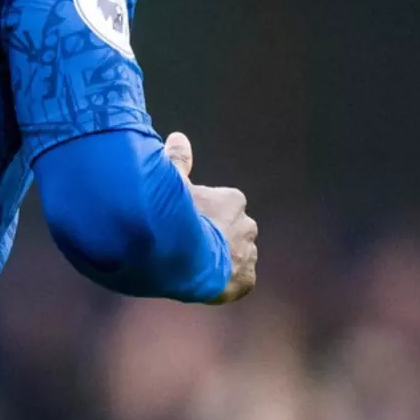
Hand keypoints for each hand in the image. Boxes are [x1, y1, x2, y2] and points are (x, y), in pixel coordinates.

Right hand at [164, 132, 256, 304]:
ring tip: (198, 266)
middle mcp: (247, 225)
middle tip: (193, 244)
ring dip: (224, 260)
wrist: (181, 253)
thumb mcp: (170, 182)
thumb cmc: (175, 214)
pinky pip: (240, 280)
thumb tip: (178, 137)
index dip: (206, 214)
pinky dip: (227, 283)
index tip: (189, 222)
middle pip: (235, 230)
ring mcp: (248, 254)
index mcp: (233, 201)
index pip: (226, 205)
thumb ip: (177, 160)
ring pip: (239, 256)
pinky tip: (206, 282)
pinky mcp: (246, 279)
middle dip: (219, 236)